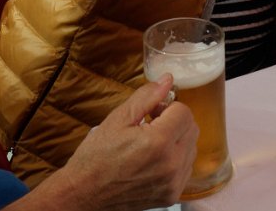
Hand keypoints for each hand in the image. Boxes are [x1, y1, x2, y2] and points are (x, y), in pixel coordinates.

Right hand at [50, 77, 198, 210]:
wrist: (83, 195)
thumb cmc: (96, 158)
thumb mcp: (117, 120)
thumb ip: (146, 97)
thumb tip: (167, 80)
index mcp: (158, 143)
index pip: (184, 112)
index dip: (167, 107)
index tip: (152, 113)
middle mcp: (170, 165)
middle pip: (192, 128)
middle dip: (175, 121)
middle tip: (151, 124)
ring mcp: (172, 183)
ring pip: (191, 148)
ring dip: (176, 140)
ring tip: (150, 144)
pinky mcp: (171, 195)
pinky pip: (186, 167)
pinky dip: (175, 159)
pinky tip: (154, 160)